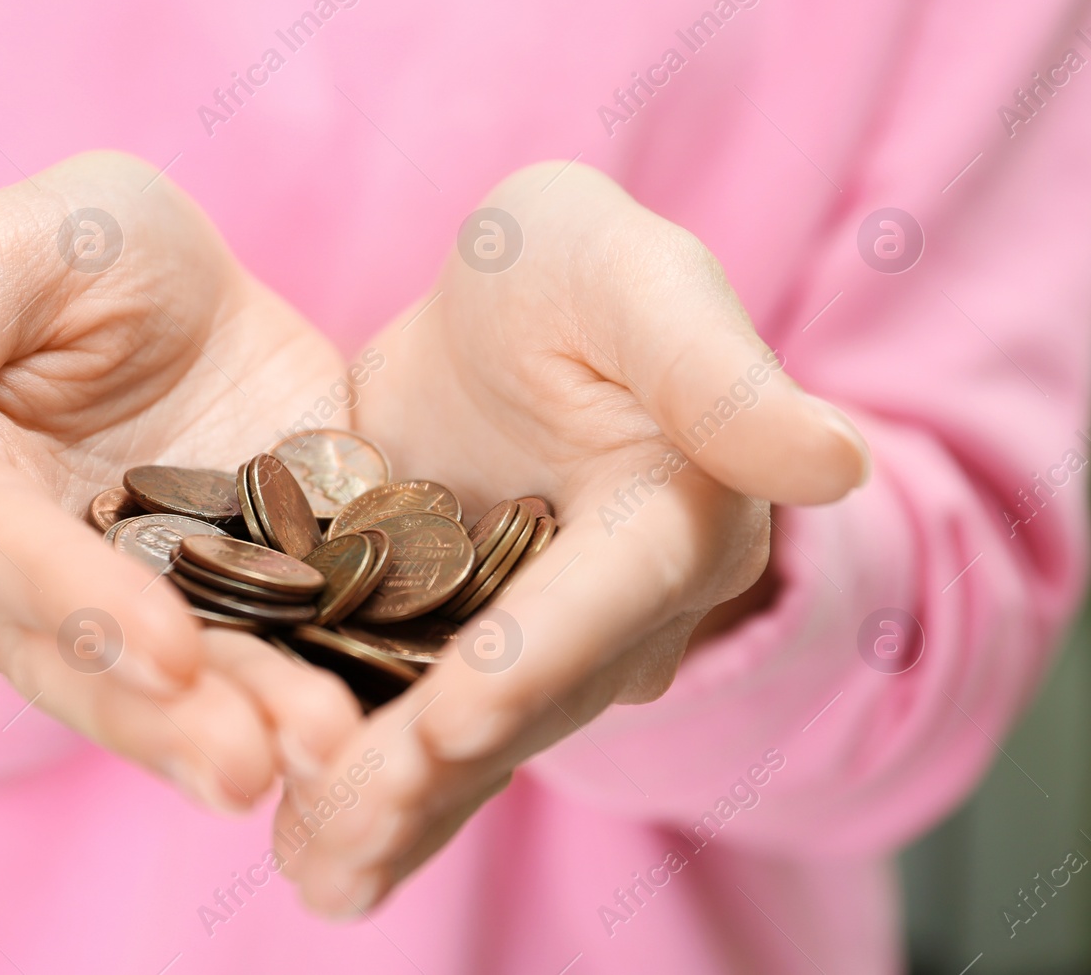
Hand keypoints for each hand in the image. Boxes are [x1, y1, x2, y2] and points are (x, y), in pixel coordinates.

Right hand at [0, 152, 361, 812]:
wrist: (196, 297)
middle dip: (161, 718)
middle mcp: (12, 583)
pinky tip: (357, 740)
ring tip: (322, 755)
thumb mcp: (13, 244)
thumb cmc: (82, 247)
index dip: (73, 602)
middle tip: (251, 763)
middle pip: (74, 664)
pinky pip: (250, 675)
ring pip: (160, 696)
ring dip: (236, 733)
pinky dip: (295, 704)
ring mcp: (117, 617)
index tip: (167, 651)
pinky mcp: (211, 627)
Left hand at [277, 161, 868, 913]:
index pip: (603, 603)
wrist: (500, 323)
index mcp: (677, 522)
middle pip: (527, 702)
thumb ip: (713, 368)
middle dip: (439, 768)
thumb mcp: (621, 279)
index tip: (458, 721)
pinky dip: (372, 793)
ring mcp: (542, 653)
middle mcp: (623, 616)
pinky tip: (311, 858)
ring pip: (470, 744)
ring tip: (320, 871)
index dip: (532, 661)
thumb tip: (835, 459)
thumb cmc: (567, 275)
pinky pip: (418, 734)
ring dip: (396, 812)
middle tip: (348, 826)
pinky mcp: (463, 660)